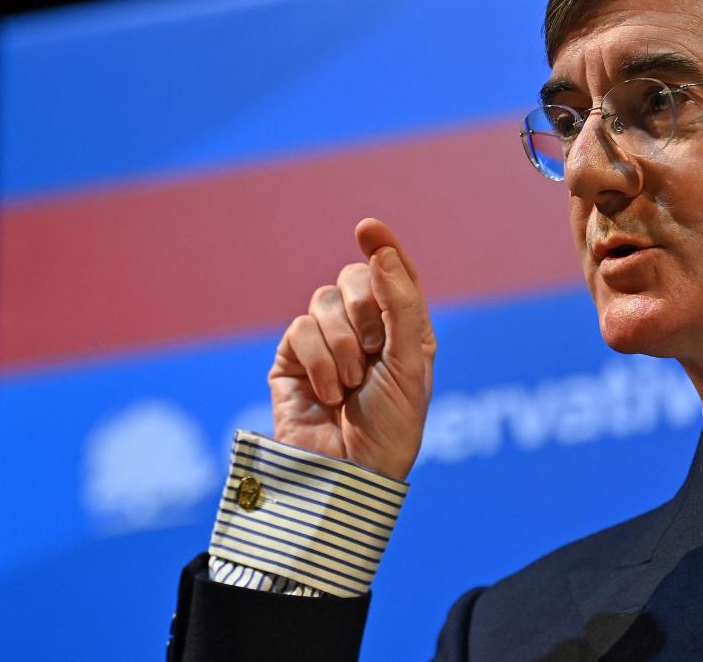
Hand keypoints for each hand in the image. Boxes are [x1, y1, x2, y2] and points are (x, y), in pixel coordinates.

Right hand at [268, 218, 435, 481]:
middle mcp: (365, 330)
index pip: (393, 273)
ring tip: (352, 384)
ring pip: (324, 300)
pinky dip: (319, 359)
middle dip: (367, 310)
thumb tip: (380, 249)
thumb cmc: (391, 428)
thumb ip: (401, 302)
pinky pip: (300, 328)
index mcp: (403, 329)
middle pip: (356, 277)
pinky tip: (329, 392)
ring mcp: (325, 343)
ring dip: (343, 343)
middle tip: (374, 351)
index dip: (383, 246)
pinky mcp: (292, 359)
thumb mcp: (411, 363)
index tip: (367, 227)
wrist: (349, 475)